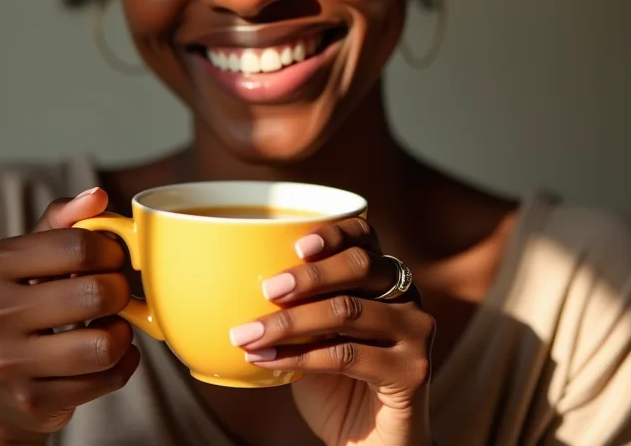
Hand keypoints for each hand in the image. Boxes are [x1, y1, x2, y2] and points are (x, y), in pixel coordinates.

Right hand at [0, 189, 139, 442]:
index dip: (110, 250)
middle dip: (119, 291)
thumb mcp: (33, 252)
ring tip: (110, 324)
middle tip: (113, 292)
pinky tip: (107, 356)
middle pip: (98, 293)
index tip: (110, 257)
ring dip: (123, 333)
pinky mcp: (32, 402)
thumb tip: (97, 196)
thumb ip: (65, 218)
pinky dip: (122, 364)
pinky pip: (109, 379)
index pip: (79, 245)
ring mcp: (8, 364)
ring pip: (106, 344)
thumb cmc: (25, 299)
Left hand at [229, 218, 434, 445]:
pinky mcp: (413, 371)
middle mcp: (406, 296)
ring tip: (248, 333)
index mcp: (383, 276)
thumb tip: (241, 281)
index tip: (296, 245)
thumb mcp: (314, 334)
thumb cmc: (334, 382)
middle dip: (309, 275)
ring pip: (347, 310)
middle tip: (267, 289)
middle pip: (360, 266)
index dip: (334, 233)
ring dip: (291, 321)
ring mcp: (415, 332)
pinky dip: (299, 357)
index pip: (365, 236)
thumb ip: (300, 304)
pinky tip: (265, 360)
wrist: (369, 444)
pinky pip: (347, 356)